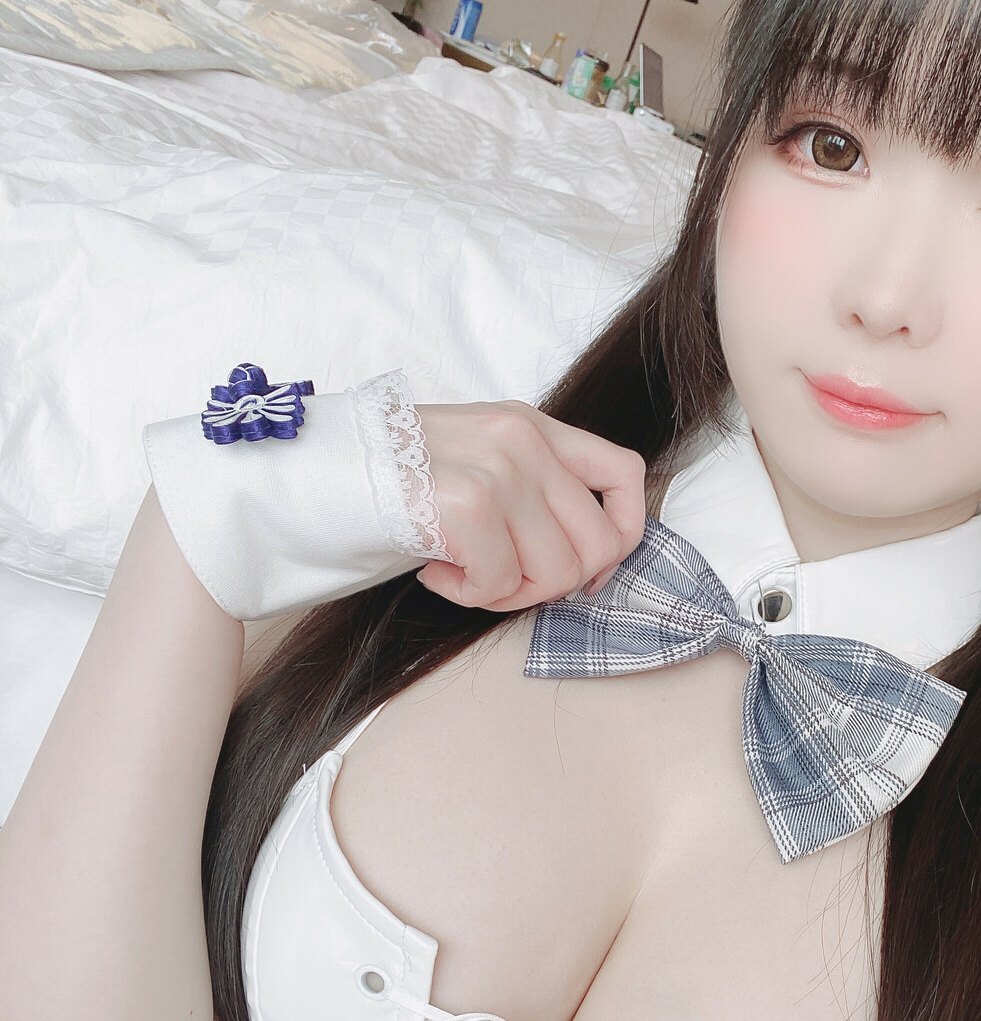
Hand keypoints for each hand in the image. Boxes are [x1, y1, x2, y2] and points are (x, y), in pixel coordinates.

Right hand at [410, 401, 646, 610]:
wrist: (315, 473)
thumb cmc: (391, 481)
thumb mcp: (476, 462)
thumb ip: (533, 492)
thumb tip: (586, 564)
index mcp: (532, 425)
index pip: (625, 473)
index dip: (624, 534)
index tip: (589, 570)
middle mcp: (524, 439)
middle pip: (598, 543)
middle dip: (553, 583)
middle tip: (500, 579)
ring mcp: (499, 468)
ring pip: (556, 573)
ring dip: (507, 593)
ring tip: (460, 572)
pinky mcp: (468, 504)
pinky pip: (501, 584)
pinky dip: (468, 595)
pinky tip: (434, 570)